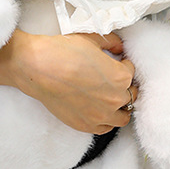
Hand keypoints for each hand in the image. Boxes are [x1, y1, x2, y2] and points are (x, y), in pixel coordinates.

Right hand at [10, 30, 138, 134]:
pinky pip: (106, 128)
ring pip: (123, 116)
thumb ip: (111, 43)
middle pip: (130, 95)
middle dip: (124, 87)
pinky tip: (100, 111)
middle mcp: (115, 98)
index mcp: (121, 77)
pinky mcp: (86, 125)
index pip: (131, 72)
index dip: (124, 66)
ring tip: (110, 99)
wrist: (38, 68)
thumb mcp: (91, 40)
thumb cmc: (62, 52)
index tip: (117, 65)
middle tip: (113, 82)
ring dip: (119, 108)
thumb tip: (118, 47)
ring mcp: (101, 115)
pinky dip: (106, 120)